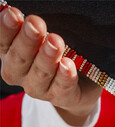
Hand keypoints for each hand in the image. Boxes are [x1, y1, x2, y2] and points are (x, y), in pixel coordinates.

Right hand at [0, 7, 101, 125]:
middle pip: (20, 58)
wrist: (80, 85)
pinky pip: (62, 87)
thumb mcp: (43, 36)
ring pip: (40, 73)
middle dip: (28, 40)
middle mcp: (20, 72)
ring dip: (47, 57)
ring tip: (55, 41)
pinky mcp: (61, 97)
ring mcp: (40, 88)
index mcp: (10, 53)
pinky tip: (67, 65)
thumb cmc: (56, 52)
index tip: (13, 13)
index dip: (6, 28)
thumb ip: (34, 26)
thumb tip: (33, 15)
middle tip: (36, 24)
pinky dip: (65, 76)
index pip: (3, 41)